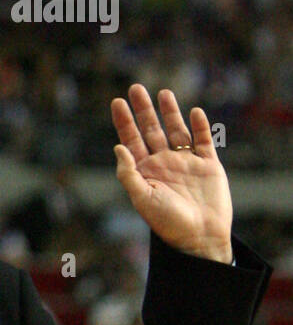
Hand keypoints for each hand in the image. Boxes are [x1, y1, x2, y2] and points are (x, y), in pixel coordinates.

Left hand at [111, 84, 232, 262]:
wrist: (200, 236)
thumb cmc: (168, 222)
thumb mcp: (143, 198)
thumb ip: (129, 173)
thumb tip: (118, 147)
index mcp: (145, 172)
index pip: (131, 141)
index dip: (124, 122)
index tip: (116, 102)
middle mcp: (164, 164)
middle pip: (151, 130)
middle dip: (143, 110)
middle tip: (135, 87)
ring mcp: (186, 162)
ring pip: (176, 130)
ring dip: (170, 112)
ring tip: (163, 93)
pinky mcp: (207, 164)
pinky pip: (202, 140)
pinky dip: (199, 125)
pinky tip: (193, 111)